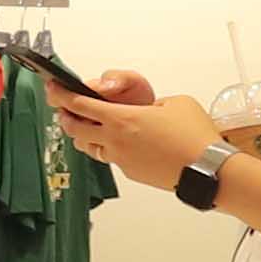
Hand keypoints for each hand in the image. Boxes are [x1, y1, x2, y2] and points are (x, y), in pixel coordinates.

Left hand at [51, 72, 218, 185]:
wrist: (207, 169)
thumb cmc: (195, 136)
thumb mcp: (175, 103)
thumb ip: (153, 103)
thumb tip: (147, 110)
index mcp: (122, 118)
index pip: (79, 105)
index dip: (61, 96)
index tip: (53, 89)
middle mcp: (115, 140)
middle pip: (74, 129)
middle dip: (66, 117)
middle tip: (66, 110)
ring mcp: (120, 159)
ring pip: (88, 147)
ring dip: (84, 136)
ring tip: (89, 127)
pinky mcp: (130, 172)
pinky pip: (111, 158)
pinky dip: (109, 149)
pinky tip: (122, 144)